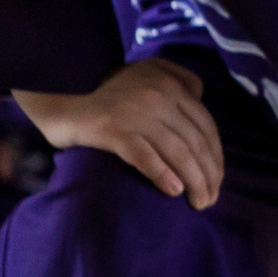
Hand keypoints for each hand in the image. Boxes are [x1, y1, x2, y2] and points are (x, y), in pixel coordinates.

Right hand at [15, 59, 222, 208]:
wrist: (59, 94)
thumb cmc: (105, 92)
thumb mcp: (145, 74)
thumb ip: (175, 79)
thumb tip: (200, 95)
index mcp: (169, 84)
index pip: (206, 125)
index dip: (216, 157)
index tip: (217, 181)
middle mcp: (158, 95)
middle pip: (195, 141)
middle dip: (208, 174)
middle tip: (210, 199)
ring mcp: (135, 112)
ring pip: (177, 151)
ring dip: (193, 181)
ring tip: (199, 202)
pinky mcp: (112, 129)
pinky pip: (144, 155)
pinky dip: (162, 174)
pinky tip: (173, 191)